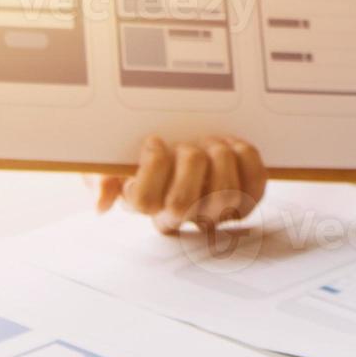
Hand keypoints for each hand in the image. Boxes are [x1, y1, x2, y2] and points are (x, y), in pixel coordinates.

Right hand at [93, 135, 266, 234]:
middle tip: (187, 144)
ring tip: (209, 142)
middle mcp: (184, 216)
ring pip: (224, 195)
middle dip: (188, 162)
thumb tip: (102, 203)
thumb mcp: (111, 164)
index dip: (150, 166)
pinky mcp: (248, 198)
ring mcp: (218, 211)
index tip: (154, 141)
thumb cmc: (145, 158)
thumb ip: (100, 179)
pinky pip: (255, 183)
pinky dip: (246, 157)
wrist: (184, 147)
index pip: (143, 202)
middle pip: (183, 203)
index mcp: (148, 206)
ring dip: (219, 158)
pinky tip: (232, 145)